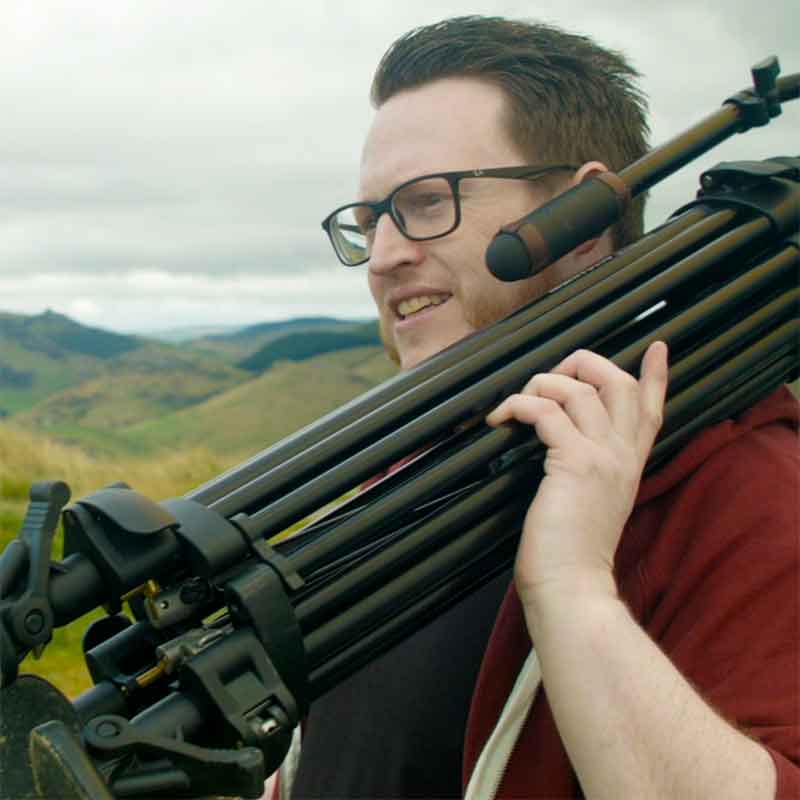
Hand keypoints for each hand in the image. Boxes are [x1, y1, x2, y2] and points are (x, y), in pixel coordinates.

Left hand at [486, 343, 667, 613]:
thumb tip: (557, 445)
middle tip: (551, 377)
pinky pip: (545, 411)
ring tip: (516, 404)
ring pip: (580, 388)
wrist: (572, 590)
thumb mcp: (590, 506)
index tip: (657, 348)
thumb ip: (587, 474)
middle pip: (618, 383)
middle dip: (583, 364)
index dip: (656, 376)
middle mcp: (622, 455)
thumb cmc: (569, 555)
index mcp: (628, 466)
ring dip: (541, 383)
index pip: (652, 410)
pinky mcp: (575, 463)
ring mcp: (603, 457)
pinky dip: (519, 405)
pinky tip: (500, 418)